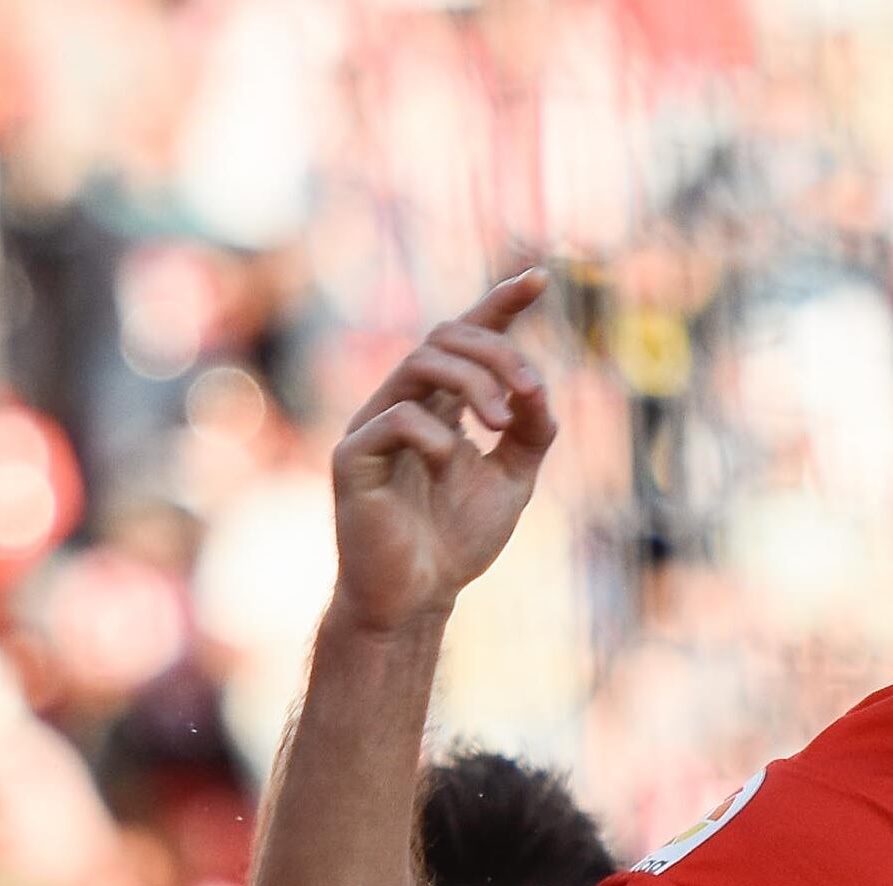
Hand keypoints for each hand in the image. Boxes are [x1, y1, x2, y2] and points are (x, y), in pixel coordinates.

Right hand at [329, 270, 557, 632]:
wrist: (416, 598)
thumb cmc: (455, 540)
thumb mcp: (511, 480)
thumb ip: (530, 433)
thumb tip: (539, 389)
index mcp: (439, 404)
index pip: (466, 336)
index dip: (500, 304)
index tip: (540, 279)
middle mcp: (403, 403)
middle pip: (445, 337)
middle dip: (496, 352)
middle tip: (530, 393)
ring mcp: (373, 426)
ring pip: (418, 364)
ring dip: (473, 384)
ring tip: (501, 425)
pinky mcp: (352, 458)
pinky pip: (396, 419)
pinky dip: (435, 435)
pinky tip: (449, 467)